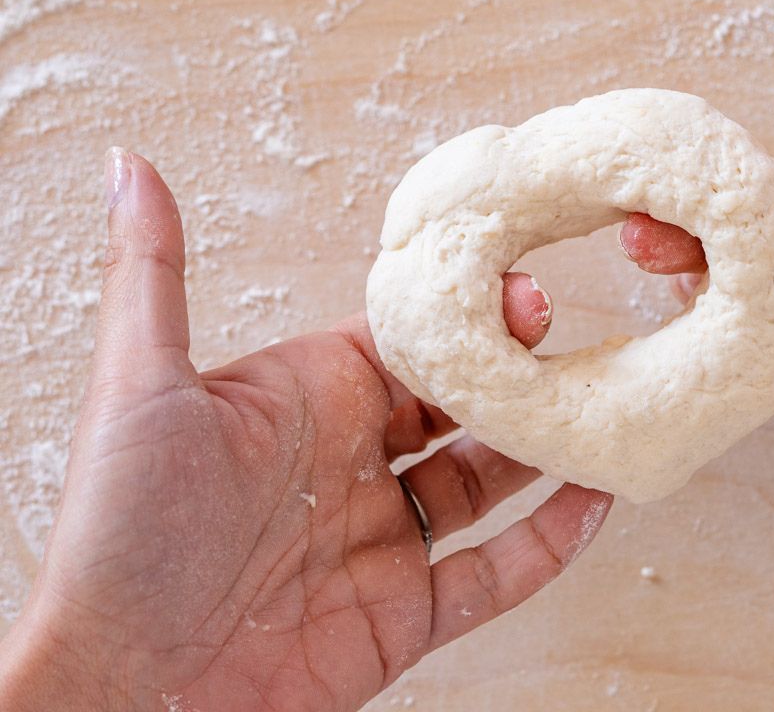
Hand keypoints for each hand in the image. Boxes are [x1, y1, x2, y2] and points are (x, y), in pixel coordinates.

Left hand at [0, 151, 609, 711]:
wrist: (125, 688)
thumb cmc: (118, 534)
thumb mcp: (139, 386)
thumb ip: (151, 274)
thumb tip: (130, 165)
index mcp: (306, 400)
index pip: (408, 342)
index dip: (469, 317)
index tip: (527, 295)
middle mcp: (352, 464)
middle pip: (461, 407)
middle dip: (520, 378)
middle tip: (581, 352)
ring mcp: (383, 541)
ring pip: (489, 485)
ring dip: (547, 453)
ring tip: (603, 415)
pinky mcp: (404, 616)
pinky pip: (494, 575)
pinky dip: (549, 545)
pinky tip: (593, 503)